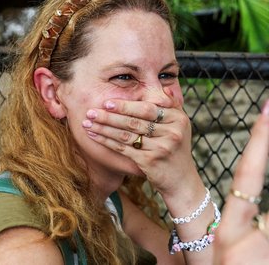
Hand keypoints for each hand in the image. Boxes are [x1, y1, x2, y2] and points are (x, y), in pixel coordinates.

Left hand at [82, 88, 199, 195]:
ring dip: (104, 128)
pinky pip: (124, 149)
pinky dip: (107, 141)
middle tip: (91, 111)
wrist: (181, 180)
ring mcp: (161, 147)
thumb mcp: (181, 126)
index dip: (126, 105)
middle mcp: (171, 132)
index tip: (108, 102)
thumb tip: (163, 88)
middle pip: (134, 121)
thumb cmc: (177, 149)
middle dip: (110, 116)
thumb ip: (173, 106)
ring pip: (126, 135)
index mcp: (178, 119)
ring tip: (87, 123)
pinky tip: (95, 136)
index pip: (148, 108)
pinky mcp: (150, 161)